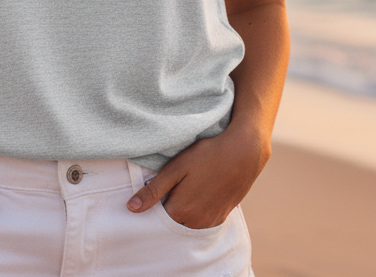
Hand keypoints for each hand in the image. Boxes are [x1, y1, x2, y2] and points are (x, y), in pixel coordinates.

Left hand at [126, 125, 269, 229]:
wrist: (244, 152)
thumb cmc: (208, 155)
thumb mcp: (176, 167)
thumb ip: (154, 189)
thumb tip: (131, 208)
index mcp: (181, 211)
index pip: (157, 220)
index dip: (152, 207)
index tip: (152, 194)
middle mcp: (196, 222)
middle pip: (172, 224)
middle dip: (166, 212)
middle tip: (168, 189)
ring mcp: (211, 221)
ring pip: (188, 224)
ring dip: (182, 213)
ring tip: (183, 189)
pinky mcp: (222, 216)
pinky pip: (203, 222)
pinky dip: (196, 213)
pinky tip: (198, 193)